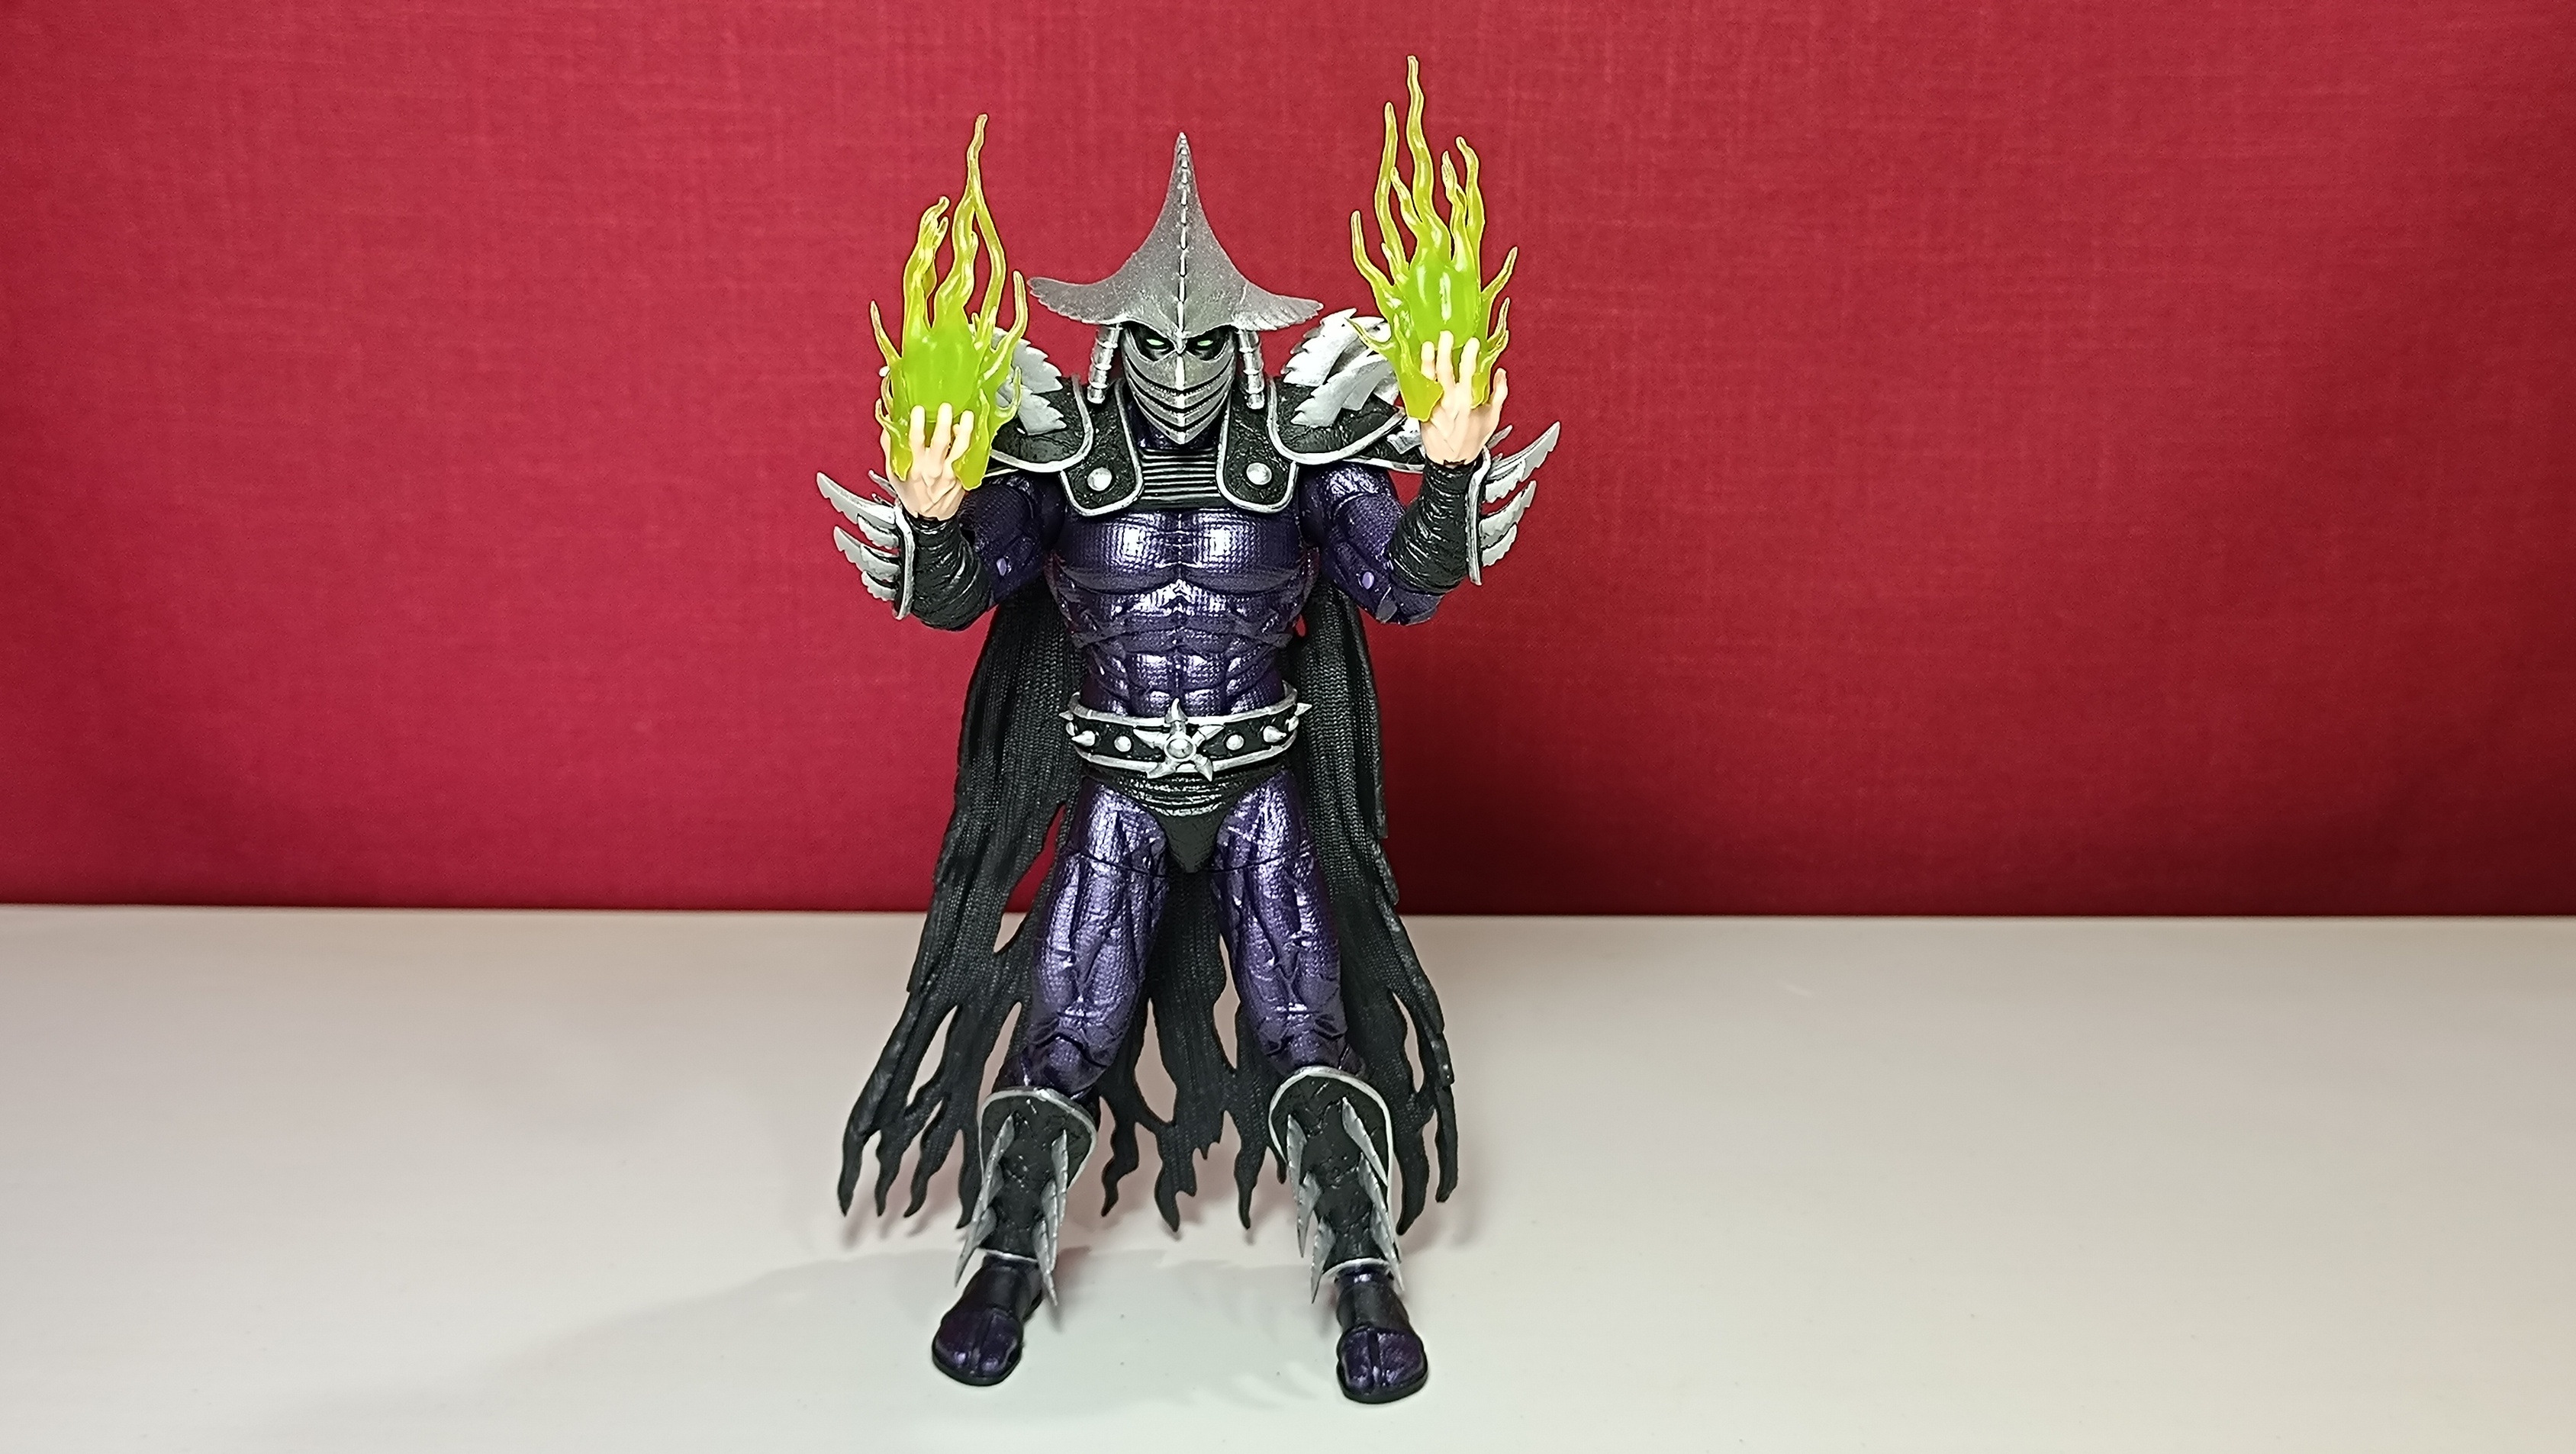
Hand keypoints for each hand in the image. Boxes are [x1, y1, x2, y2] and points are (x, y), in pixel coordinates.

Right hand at [880, 403, 974, 520]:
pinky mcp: (962, 477)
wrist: (931, 518)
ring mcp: (950, 473)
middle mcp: (934, 469)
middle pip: (940, 443)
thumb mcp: (895, 476)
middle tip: (945, 408)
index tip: (918, 410)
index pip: (915, 442)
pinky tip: (970, 432)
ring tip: (966, 416)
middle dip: (943, 423)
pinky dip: (970, 443)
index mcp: (916, 466)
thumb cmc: (913, 495)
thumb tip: (887, 429)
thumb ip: (891, 451)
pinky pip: (969, 458)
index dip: (917, 425)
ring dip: (964, 431)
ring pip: (960, 449)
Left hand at [1417, 331, 1506, 466]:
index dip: (1469, 354)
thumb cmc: (1470, 442)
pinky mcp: (1422, 412)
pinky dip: (1418, 378)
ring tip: (1428, 347)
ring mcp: (1433, 407)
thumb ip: (1498, 394)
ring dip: (1427, 361)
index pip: (1467, 371)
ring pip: (1428, 379)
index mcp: (1466, 402)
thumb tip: (1500, 375)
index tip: (1472, 343)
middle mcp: (1448, 403)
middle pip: (1444, 371)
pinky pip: (1418, 392)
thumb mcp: (1492, 419)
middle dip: (1444, 350)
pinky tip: (1418, 368)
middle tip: (1446, 337)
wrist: (1452, 463)